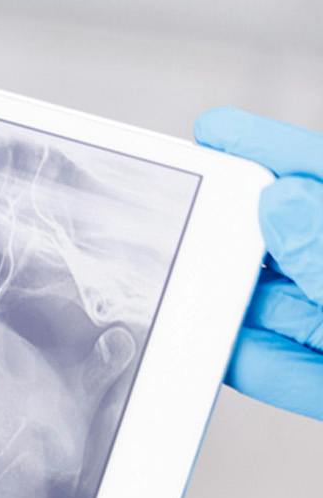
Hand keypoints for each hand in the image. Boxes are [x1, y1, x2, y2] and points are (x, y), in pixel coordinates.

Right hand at [196, 108, 322, 419]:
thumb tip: (278, 204)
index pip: (317, 178)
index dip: (268, 150)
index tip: (214, 131)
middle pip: (288, 241)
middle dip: (239, 232)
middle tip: (186, 216)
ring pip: (278, 304)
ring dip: (230, 300)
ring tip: (187, 288)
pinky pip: (279, 366)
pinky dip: (243, 358)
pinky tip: (209, 348)